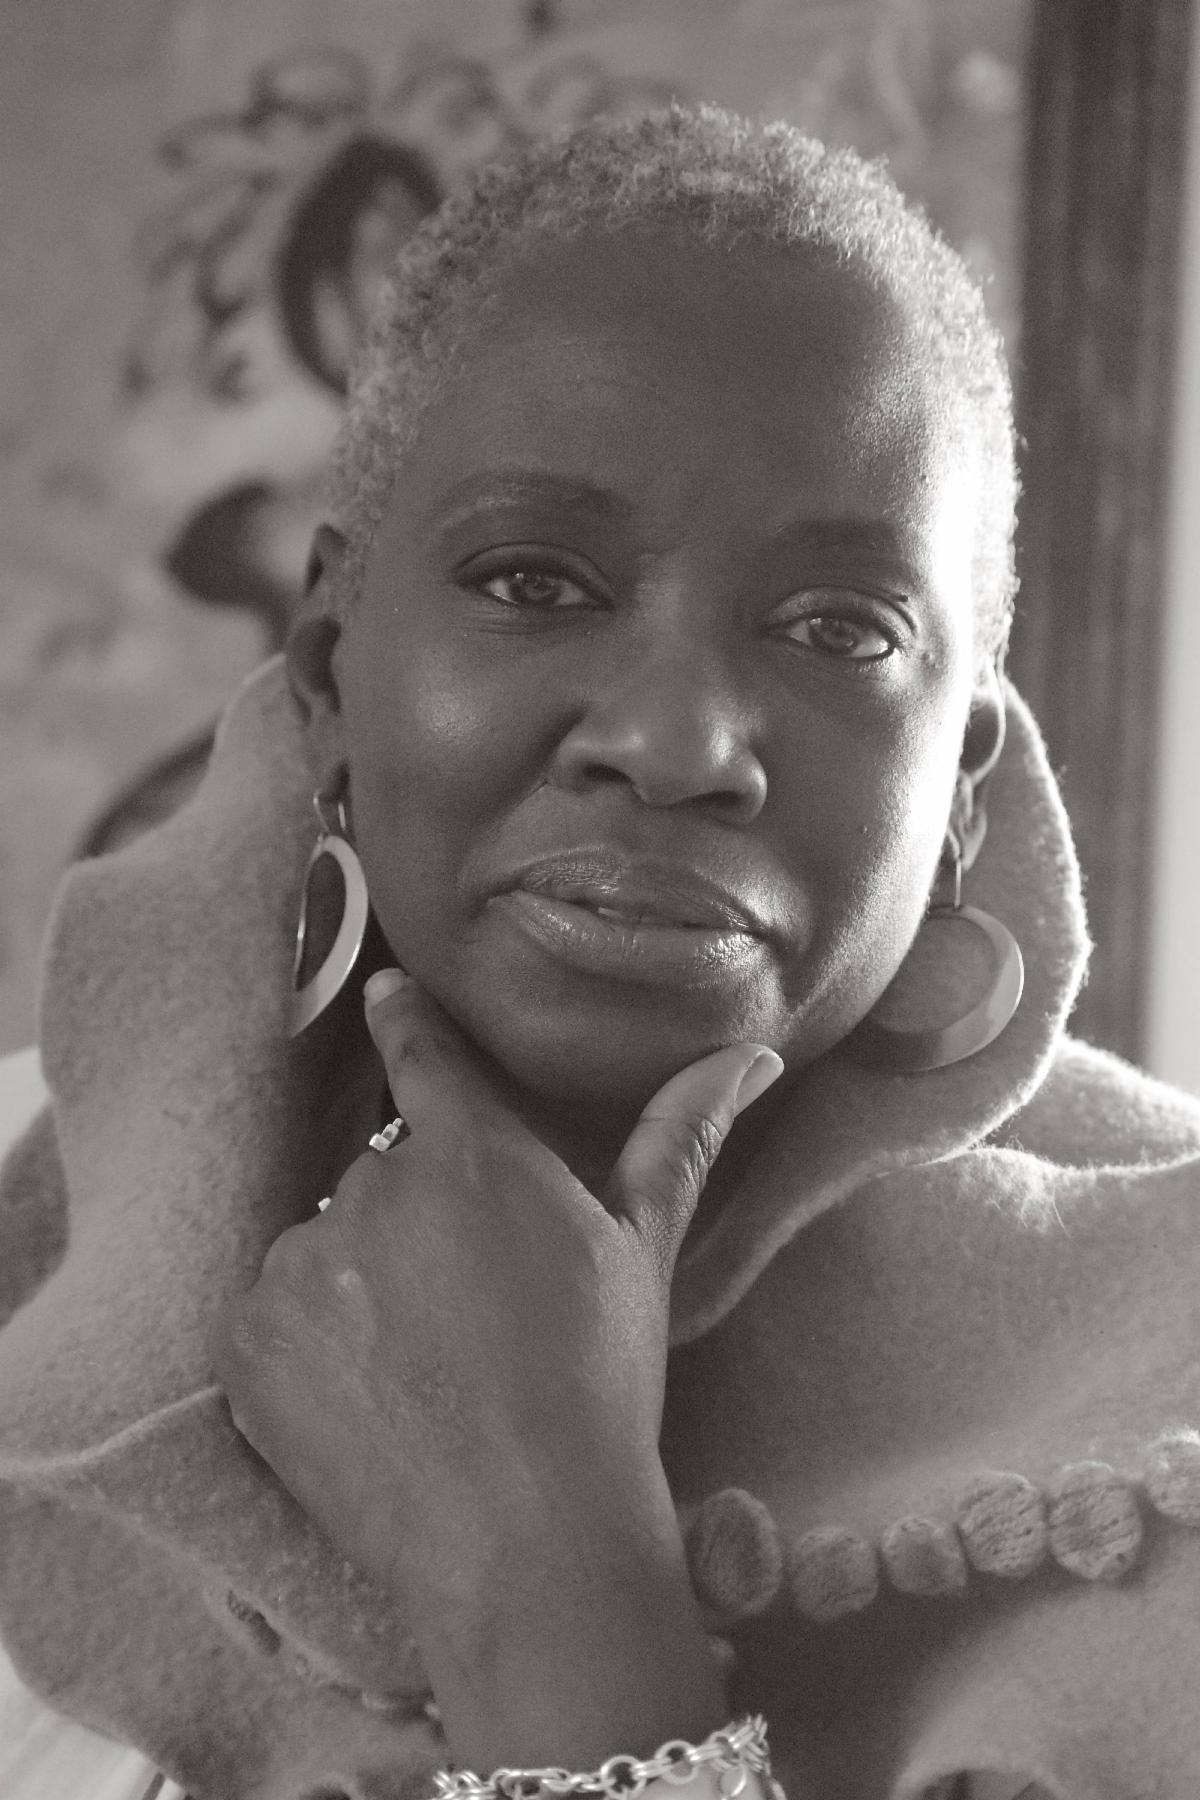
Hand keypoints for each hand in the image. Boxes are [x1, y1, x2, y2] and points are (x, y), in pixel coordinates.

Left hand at [210, 971, 781, 1764]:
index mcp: (472, 1156)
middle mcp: (375, 1189)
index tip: (384, 990)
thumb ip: (681, 1137)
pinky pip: (269, 1314)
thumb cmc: (600, 1386)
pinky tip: (364, 1398)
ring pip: (320, 1247)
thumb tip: (754, 1057)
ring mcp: (301, 1265)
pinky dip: (302, 1345)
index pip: (421, 1056)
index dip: (402, 1019)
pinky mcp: (248, 1340)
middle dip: (409, 1222)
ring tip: (416, 1368)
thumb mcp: (644, 1253)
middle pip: (378, 1176)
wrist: (524, 1536)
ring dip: (352, 1285)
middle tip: (462, 1311)